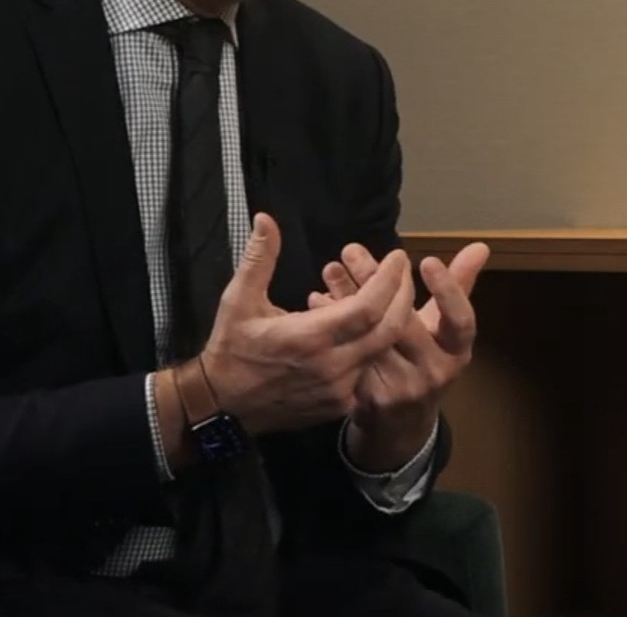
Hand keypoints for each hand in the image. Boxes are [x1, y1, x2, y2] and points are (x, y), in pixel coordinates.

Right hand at [197, 212, 417, 435]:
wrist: (222, 406)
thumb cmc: (231, 348)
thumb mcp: (237, 299)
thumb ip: (258, 258)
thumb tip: (266, 219)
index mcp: (309, 337)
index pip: (367, 307)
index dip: (388, 281)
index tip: (397, 256)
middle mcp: (332, 366)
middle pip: (388, 329)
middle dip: (402, 297)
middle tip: (404, 271)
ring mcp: (338, 390)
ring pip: (380, 351)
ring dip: (390, 321)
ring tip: (392, 294)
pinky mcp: (338, 406)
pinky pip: (367, 371)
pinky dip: (373, 347)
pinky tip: (369, 329)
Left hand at [308, 240, 489, 470]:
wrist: (402, 424)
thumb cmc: (425, 358)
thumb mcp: (444, 327)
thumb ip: (460, 285)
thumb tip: (480, 245)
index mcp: (456, 351)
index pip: (459, 322)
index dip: (448, 292)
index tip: (428, 260)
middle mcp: (434, 372)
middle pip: (404, 323)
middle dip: (376, 283)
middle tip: (351, 250)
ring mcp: (402, 388)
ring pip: (372, 338)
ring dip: (347, 300)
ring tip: (330, 269)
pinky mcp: (370, 399)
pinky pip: (348, 356)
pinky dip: (332, 327)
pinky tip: (315, 301)